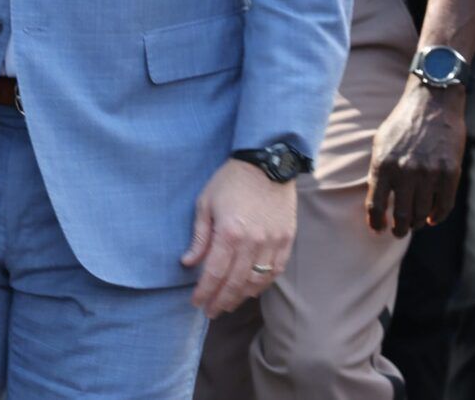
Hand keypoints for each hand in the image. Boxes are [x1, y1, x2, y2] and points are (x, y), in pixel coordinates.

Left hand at [182, 159, 295, 316]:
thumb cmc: (230, 181)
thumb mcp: (205, 203)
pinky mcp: (287, 240)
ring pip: (256, 281)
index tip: (196, 302)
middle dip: (220, 301)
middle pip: (235, 283)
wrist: (267, 163)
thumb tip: (188, 263)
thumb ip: (199, 237)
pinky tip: (251, 290)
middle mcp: (253, 242)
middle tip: (210, 312)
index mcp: (229, 233)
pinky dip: (263, 284)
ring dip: (241, 297)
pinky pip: (275, 271)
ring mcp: (273, 242)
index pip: (214, 273)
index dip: (204, 292)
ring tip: (228, 304)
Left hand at [366, 83, 465, 236]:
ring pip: (422, 213)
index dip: (376, 222)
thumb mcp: (381, 143)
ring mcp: (429, 173)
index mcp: (383, 165)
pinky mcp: (450, 173)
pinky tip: (431, 218)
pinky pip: (443, 205)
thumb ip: (378, 171)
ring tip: (414, 224)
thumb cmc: (403, 124)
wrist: (433, 103)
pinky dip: (437, 216)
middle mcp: (405, 172)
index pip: (376, 205)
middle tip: (398, 232)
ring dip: (417, 223)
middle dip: (399, 229)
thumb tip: (377, 201)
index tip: (378, 229)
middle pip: (401, 215)